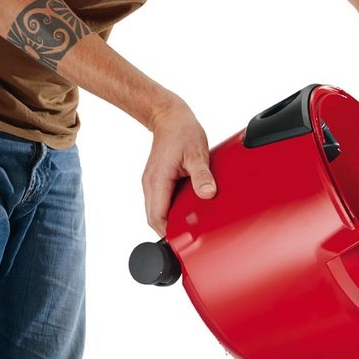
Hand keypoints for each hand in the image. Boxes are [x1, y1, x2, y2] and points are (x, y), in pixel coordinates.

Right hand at [142, 94, 216, 236]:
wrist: (170, 117)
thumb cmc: (182, 132)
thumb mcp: (197, 154)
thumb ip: (202, 176)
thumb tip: (208, 194)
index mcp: (158, 181)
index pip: (157, 217)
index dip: (168, 233)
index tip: (183, 242)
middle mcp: (151, 184)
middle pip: (154, 219)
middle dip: (169, 232)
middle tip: (188, 238)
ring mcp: (152, 183)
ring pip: (155, 212)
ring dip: (168, 222)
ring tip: (187, 228)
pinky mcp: (157, 181)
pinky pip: (160, 202)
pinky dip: (169, 212)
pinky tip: (183, 212)